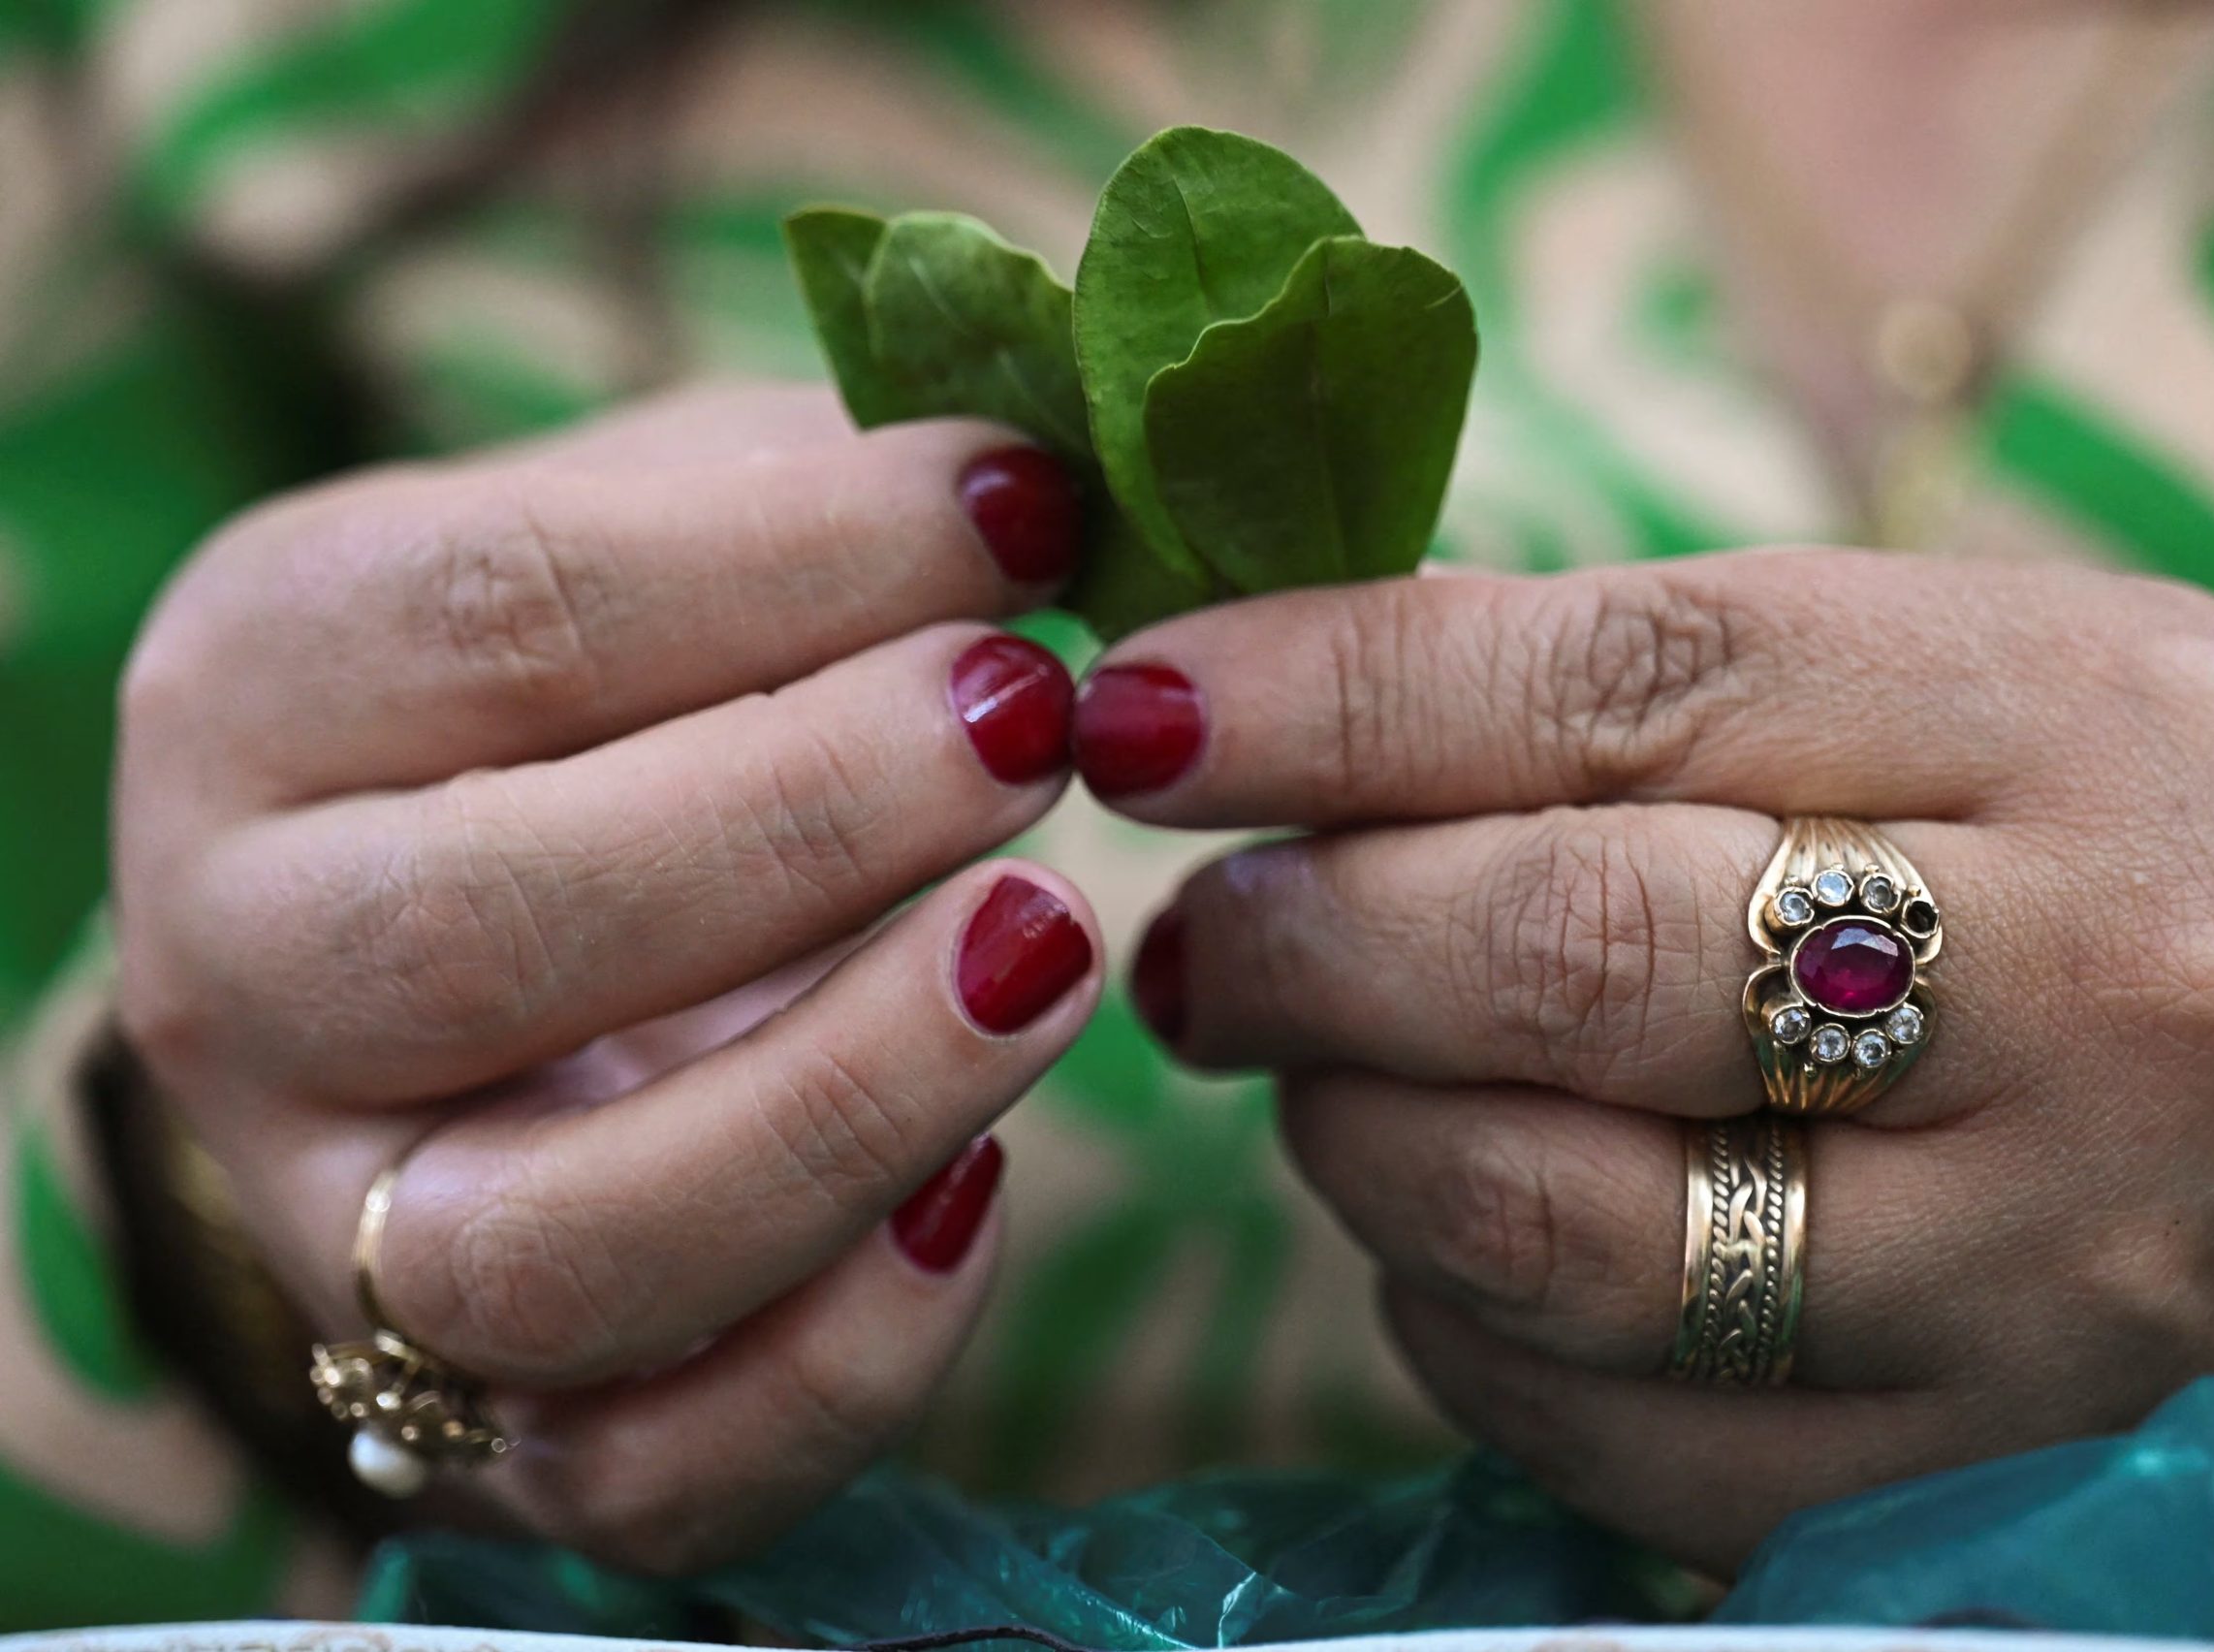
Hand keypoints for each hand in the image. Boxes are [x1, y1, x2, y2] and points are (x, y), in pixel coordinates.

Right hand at [114, 385, 1102, 1571]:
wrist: (478, 920)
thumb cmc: (608, 684)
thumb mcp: (660, 533)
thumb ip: (814, 494)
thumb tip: (1060, 459)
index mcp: (264, 689)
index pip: (496, 616)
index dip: (788, 559)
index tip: (1021, 506)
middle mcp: (244, 972)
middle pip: (483, 936)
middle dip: (803, 821)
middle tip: (1034, 716)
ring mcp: (345, 1224)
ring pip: (559, 1245)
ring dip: (846, 1098)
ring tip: (1053, 940)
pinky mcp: (488, 1411)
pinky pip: (650, 1466)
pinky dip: (845, 1351)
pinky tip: (985, 1189)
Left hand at [1076, 551, 2213, 1573]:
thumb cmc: (2135, 854)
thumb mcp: (1971, 676)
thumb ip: (1660, 676)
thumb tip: (1292, 685)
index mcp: (2077, 718)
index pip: (1628, 683)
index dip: (1335, 695)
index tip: (1144, 707)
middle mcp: (2089, 992)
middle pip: (1570, 957)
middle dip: (1309, 939)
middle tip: (1202, 937)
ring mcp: (2036, 1262)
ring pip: (1566, 1223)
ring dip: (1358, 1139)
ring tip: (1316, 1071)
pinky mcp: (1974, 1458)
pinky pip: (1615, 1421)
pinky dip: (1458, 1326)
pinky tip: (1444, 1237)